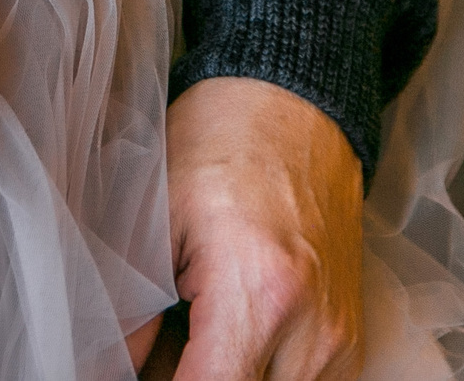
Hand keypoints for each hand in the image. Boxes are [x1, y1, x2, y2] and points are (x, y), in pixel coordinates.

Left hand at [164, 77, 364, 380]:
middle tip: (159, 343)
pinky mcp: (349, 343)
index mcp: (260, 291)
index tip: (137, 368)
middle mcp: (314, 329)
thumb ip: (136, 308)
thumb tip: (114, 364)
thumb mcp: (157, 216)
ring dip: (225, 373)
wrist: (295, 110)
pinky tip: (230, 333)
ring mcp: (339, 341)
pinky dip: (257, 370)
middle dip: (191, 377)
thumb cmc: (223, 146)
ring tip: (194, 332)